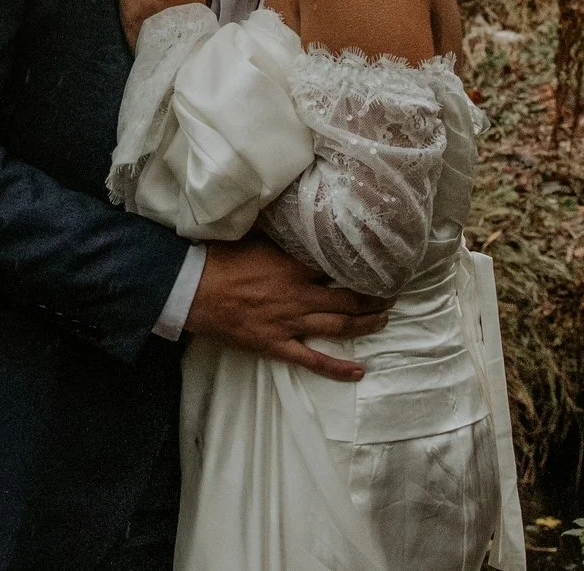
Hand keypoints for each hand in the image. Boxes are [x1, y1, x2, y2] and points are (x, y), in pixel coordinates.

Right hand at [182, 238, 388, 382]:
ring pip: (339, 325)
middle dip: (374, 297)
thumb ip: (279, 230)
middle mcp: (299, 294)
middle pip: (348, 297)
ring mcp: (290, 322)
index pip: (337, 265)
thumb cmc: (219, 258)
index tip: (378, 263)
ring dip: (365, 324)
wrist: (192, 289)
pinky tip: (359, 371)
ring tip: (384, 320)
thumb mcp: (252, 234)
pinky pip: (314, 360)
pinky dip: (338, 368)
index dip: (360, 265)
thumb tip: (296, 212)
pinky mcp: (277, 344)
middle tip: (391, 294)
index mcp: (294, 264)